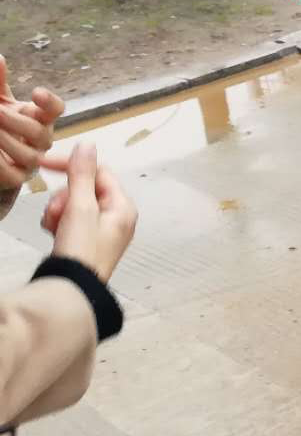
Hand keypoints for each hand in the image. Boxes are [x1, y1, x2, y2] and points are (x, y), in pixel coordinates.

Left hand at [0, 55, 63, 190]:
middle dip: (15, 122)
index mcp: (40, 117)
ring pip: (30, 156)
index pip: (56, 109)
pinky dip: (0, 162)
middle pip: (40, 132)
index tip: (36, 92)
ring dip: (7, 142)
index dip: (50, 103)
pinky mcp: (16, 178)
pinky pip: (13, 174)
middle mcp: (41, 140)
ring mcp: (31, 161)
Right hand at [37, 144, 136, 283]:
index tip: (43, 164)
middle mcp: (117, 217)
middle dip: (64, 196)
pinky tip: (53, 233)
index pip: (99, 172)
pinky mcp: (86, 241)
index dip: (72, 166)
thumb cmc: (81, 250)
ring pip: (74, 204)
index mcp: (123, 206)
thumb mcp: (80, 207)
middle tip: (58, 212)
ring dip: (59, 211)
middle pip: (84, 188)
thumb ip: (82, 175)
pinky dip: (58, 223)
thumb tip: (88, 145)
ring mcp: (102, 230)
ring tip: (55, 227)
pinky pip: (69, 220)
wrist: (70, 289)